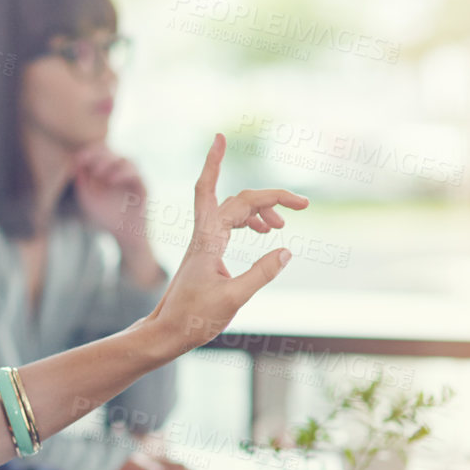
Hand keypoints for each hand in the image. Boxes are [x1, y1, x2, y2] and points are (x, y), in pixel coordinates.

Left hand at [72, 143, 148, 241]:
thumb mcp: (88, 200)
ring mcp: (134, 178)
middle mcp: (122, 171)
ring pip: (127, 160)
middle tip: (89, 165)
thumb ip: (81, 183)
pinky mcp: (143, 187)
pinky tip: (111, 181)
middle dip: (100, 156)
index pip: (102, 152)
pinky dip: (123, 174)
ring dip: (112, 163)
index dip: (91, 151)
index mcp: (109, 170)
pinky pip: (137, 175)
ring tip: (98, 174)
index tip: (79, 158)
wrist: (122, 234)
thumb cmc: (105, 216)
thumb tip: (75, 164)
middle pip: (114, 153)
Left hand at [144, 135, 308, 356]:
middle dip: (269, 197)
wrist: (166, 332)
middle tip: (303, 205)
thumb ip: (261, 274)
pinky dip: (249, 223)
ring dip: (260, 211)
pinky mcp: (206, 254)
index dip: (216, 163)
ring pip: (233, 212)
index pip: (223, 196)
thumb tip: (287, 251)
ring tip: (283, 225)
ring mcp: (204, 243)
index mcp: (208, 241)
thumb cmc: (194, 318)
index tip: (218, 137)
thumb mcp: (234, 299)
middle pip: (237, 200)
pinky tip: (265, 233)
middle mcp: (204, 236)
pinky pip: (230, 225)